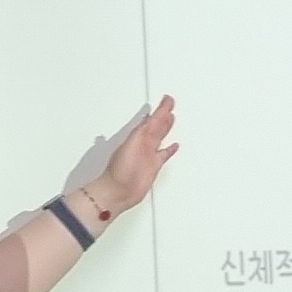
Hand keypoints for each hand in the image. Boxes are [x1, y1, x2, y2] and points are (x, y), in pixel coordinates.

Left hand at [84, 96, 178, 217]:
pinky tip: (173, 146)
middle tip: (170, 103)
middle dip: (163, 114)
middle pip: (156, 125)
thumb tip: (148, 120)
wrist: (118, 192)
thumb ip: (141, 135)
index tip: (167, 99)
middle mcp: (143, 145)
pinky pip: (163, 155)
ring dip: (166, 128)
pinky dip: (169, 150)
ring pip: (160, 137)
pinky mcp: (153, 167)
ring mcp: (148, 155)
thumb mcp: (130, 147)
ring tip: (172, 118)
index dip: (160, 109)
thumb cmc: (119, 172)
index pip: (151, 119)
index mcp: (137, 137)